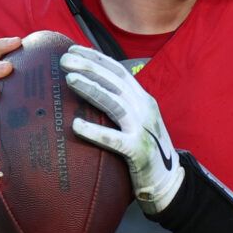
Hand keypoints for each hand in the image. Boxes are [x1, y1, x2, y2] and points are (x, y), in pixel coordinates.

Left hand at [60, 46, 183, 213]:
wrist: (168, 182)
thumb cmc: (146, 150)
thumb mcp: (137, 121)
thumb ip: (120, 105)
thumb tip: (92, 90)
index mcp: (143, 100)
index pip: (118, 71)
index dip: (96, 58)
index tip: (73, 49)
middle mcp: (144, 110)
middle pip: (115, 81)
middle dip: (90, 67)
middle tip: (64, 59)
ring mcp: (143, 130)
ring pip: (116, 103)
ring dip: (92, 89)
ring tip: (70, 79)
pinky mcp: (138, 152)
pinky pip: (115, 140)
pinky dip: (96, 132)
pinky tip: (76, 126)